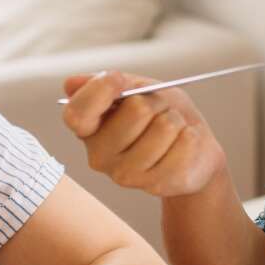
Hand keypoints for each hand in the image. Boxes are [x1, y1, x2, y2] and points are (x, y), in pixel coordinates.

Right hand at [60, 70, 228, 198]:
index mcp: (89, 129)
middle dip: (158, 101)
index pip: (77, 113)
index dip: (100, 90)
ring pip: (165, 126)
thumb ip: (109, 83)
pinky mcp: (155, 185)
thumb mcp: (137, 88)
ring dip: (177, 120)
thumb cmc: (161, 115)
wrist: (193, 146)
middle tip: (158, 111)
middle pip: (137, 110)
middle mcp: (99, 155)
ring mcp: (125, 174)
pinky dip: (190, 136)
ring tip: (172, 129)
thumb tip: (72, 84)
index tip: (120, 79)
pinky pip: (184, 144)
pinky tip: (182, 145)